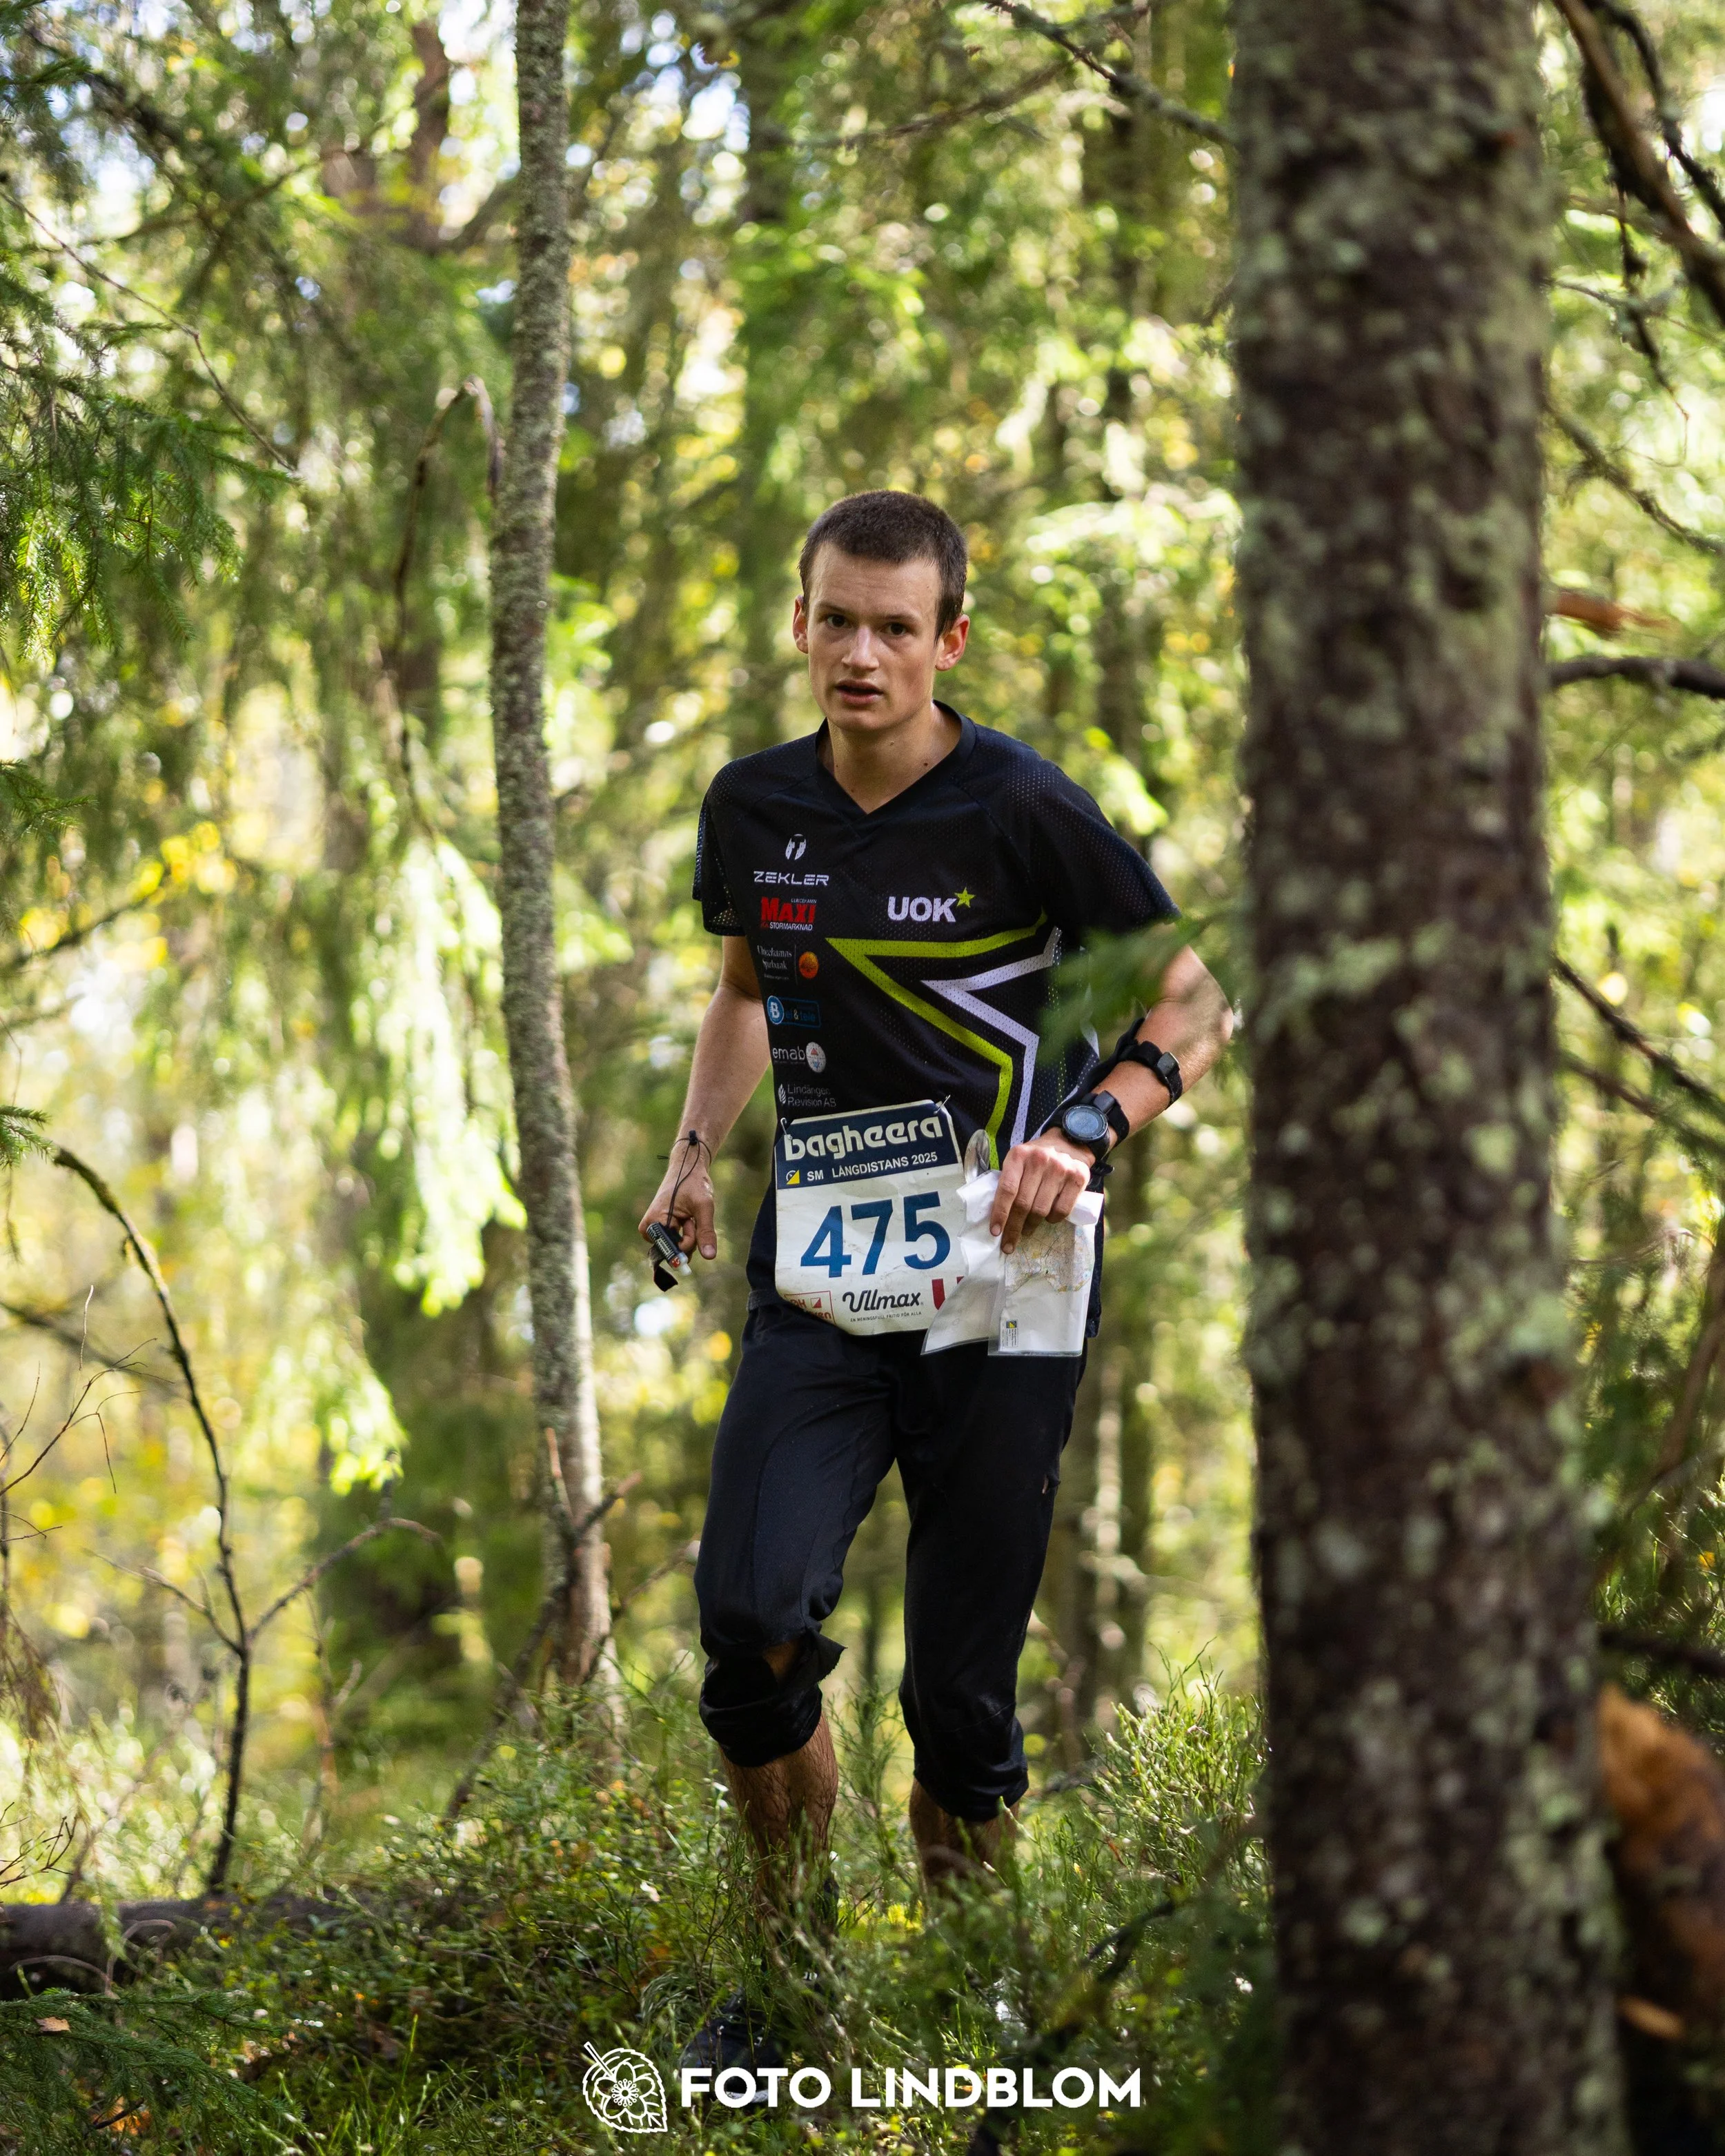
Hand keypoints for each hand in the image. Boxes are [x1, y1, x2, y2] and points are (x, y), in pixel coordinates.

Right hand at [639, 1145, 716, 1261]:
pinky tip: (686, 1217)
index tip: (691, 1222)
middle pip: (677, 1250)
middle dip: (691, 1236)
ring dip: (691, 1233)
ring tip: (688, 1214)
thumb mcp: (704, 1206)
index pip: (672, 1250)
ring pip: (679, 1246)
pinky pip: (678, 1241)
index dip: (688, 1242)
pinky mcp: (660, 1230)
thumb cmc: (693, 1183)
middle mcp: (649, 1229)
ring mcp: (654, 1230)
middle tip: (690, 1215)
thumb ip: (706, 1232)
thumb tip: (710, 1257)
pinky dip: (687, 1232)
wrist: (686, 1168)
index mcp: (654, 1222)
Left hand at [990, 1132, 1092, 1254]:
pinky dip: (1052, 1220)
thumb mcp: (1018, 1161)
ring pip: (1041, 1210)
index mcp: (1019, 1155)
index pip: (1007, 1189)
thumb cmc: (1037, 1158)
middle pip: (1024, 1204)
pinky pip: (1062, 1210)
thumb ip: (1009, 1181)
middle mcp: (1040, 1160)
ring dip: (1031, 1225)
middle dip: (1014, 1228)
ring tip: (1027, 1230)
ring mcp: (1061, 1168)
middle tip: (1009, 1243)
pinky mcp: (1079, 1177)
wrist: (1069, 1143)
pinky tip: (1048, 1219)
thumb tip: (999, 1217)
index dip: (1000, 1213)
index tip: (995, 1232)